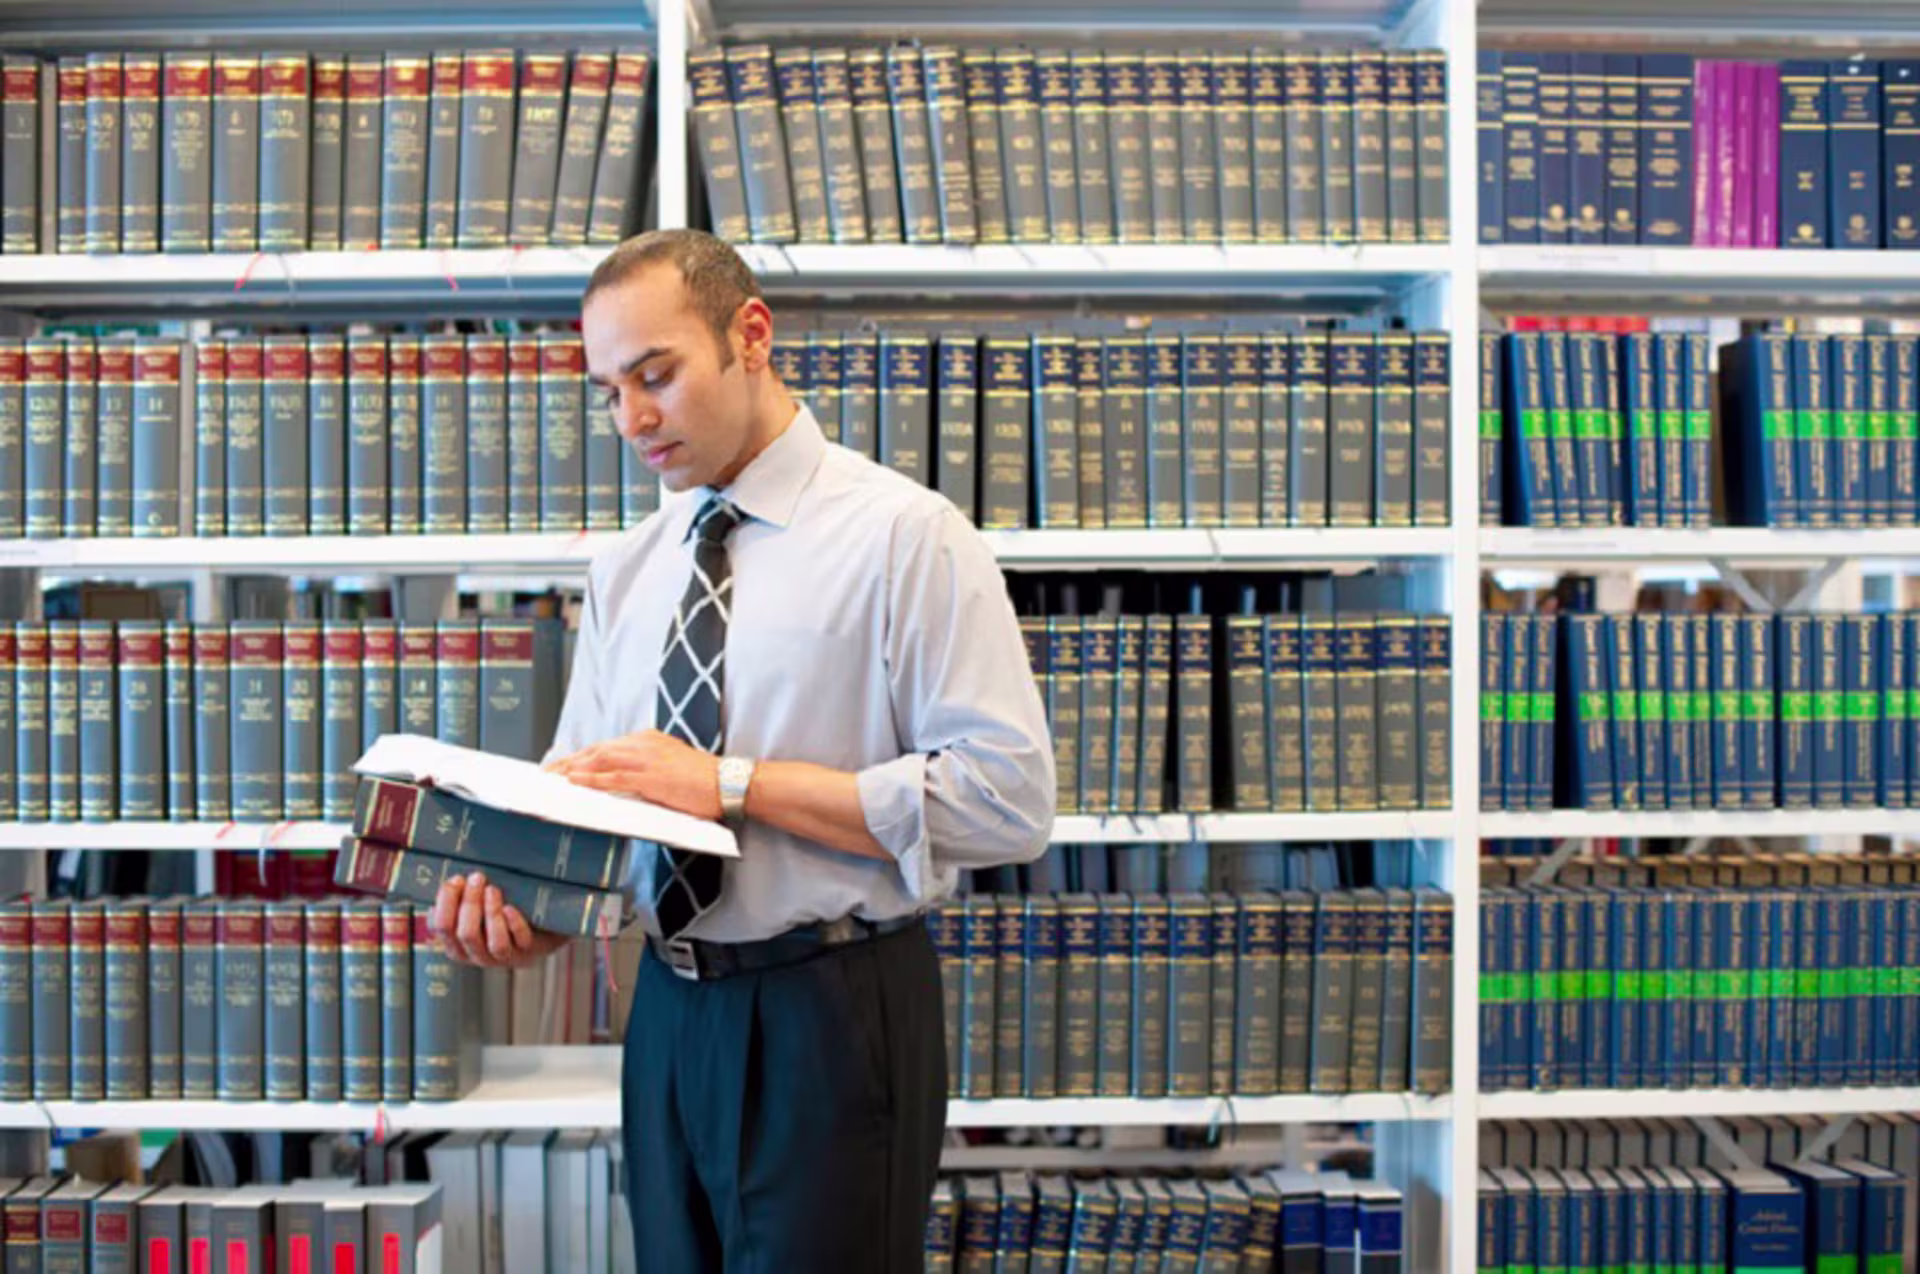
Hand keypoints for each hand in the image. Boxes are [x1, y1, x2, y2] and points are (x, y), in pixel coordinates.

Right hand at [429, 871, 567, 969]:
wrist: (539, 931)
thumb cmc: (498, 918)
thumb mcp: (474, 912)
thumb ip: (458, 903)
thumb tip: (446, 883)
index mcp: (457, 945)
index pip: (442, 928)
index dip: (446, 903)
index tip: (456, 879)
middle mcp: (477, 955)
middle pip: (466, 934)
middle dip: (469, 903)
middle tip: (477, 878)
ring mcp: (504, 957)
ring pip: (494, 943)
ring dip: (491, 913)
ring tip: (492, 890)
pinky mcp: (527, 952)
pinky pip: (520, 941)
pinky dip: (514, 923)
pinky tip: (510, 908)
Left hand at [544, 729, 723, 820]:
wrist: (728, 783)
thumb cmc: (704, 781)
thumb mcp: (670, 767)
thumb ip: (645, 769)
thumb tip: (621, 782)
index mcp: (648, 740)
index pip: (606, 747)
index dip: (581, 757)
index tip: (562, 765)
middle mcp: (644, 744)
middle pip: (597, 751)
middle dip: (569, 762)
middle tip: (548, 773)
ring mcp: (647, 759)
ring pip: (600, 761)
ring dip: (573, 770)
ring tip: (554, 779)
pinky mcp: (651, 776)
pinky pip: (614, 778)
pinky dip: (591, 780)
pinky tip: (576, 783)